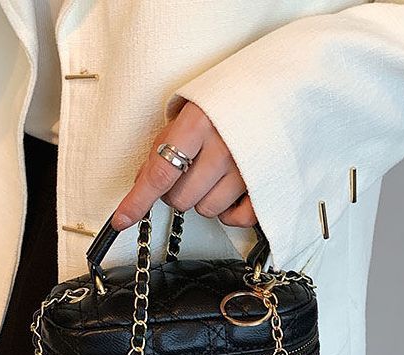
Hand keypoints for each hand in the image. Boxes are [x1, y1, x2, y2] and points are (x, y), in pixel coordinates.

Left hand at [111, 101, 257, 230]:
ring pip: (206, 210)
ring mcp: (248, 169)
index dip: (137, 201)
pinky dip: (229, 212)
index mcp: (200, 122)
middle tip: (188, 170)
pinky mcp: (268, 185)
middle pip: (180, 199)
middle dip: (176, 191)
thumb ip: (164, 144)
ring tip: (214, 174)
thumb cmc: (231, 99)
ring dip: (203, 199)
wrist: (281, 86)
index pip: (160, 173)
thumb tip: (141, 182)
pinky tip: (229, 193)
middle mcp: (225, 147)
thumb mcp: (191, 109)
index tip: (122, 219)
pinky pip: (237, 219)